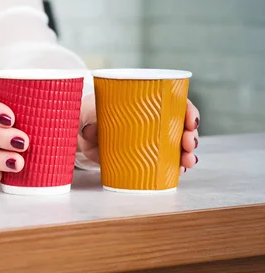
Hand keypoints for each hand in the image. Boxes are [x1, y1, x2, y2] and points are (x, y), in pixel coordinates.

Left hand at [78, 96, 200, 174]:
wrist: (81, 131)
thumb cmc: (89, 114)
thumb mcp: (87, 112)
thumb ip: (88, 121)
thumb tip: (89, 130)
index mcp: (145, 102)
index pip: (174, 101)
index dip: (188, 110)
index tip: (191, 121)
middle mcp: (153, 120)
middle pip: (180, 125)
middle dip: (191, 135)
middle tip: (188, 144)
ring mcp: (150, 139)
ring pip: (177, 144)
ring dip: (187, 153)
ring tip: (187, 161)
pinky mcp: (144, 156)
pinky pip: (166, 161)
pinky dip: (176, 166)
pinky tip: (181, 171)